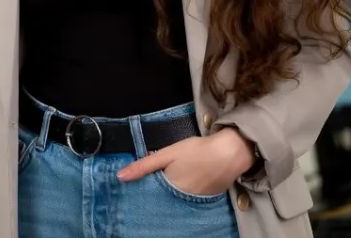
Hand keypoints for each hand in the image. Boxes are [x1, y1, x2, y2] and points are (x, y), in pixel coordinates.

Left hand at [116, 128, 255, 195]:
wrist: (230, 152)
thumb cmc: (196, 150)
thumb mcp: (167, 154)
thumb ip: (143, 165)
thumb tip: (119, 176)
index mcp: (170, 189)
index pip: (151, 193)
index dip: (144, 187)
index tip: (136, 183)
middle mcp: (183, 200)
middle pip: (164, 196)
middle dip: (158, 190)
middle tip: (157, 177)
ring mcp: (198, 200)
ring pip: (178, 197)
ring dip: (173, 191)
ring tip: (172, 177)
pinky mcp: (210, 197)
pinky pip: (193, 197)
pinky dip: (187, 191)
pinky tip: (188, 180)